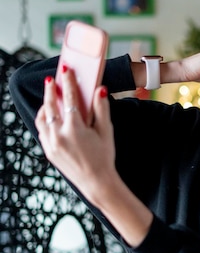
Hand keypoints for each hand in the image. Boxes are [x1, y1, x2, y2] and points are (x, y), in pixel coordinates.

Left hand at [35, 67, 115, 203]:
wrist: (96, 182)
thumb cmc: (104, 157)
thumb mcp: (106, 132)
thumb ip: (101, 109)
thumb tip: (100, 89)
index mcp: (74, 128)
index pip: (69, 98)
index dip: (68, 82)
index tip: (66, 70)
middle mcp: (59, 134)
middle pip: (50, 105)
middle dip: (50, 90)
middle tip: (51, 80)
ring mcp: (51, 143)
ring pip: (42, 118)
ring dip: (45, 105)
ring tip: (50, 98)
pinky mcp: (48, 150)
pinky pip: (41, 130)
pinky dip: (44, 119)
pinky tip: (50, 116)